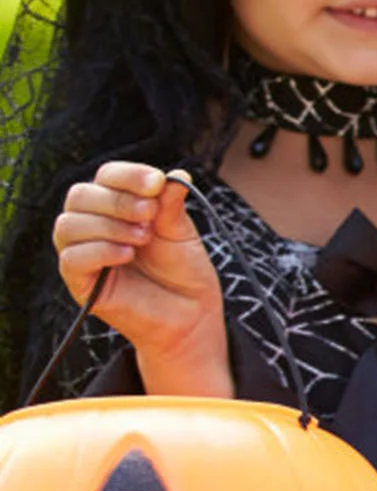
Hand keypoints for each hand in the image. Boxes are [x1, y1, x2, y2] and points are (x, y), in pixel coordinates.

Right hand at [52, 163, 229, 396]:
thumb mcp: (181, 233)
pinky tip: (127, 254)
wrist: (191, 315)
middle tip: (150, 214)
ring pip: (70, 224)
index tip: (156, 182)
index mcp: (116, 206)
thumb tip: (177, 175)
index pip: (106, 176)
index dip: (128, 175)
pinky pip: (72, 258)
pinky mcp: (80, 282)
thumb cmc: (184, 271)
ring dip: (109, 225)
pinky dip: (100, 251)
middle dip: (118, 200)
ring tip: (143, 238)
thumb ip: (172, 205)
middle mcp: (93, 225)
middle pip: (81, 195)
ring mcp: (83, 253)